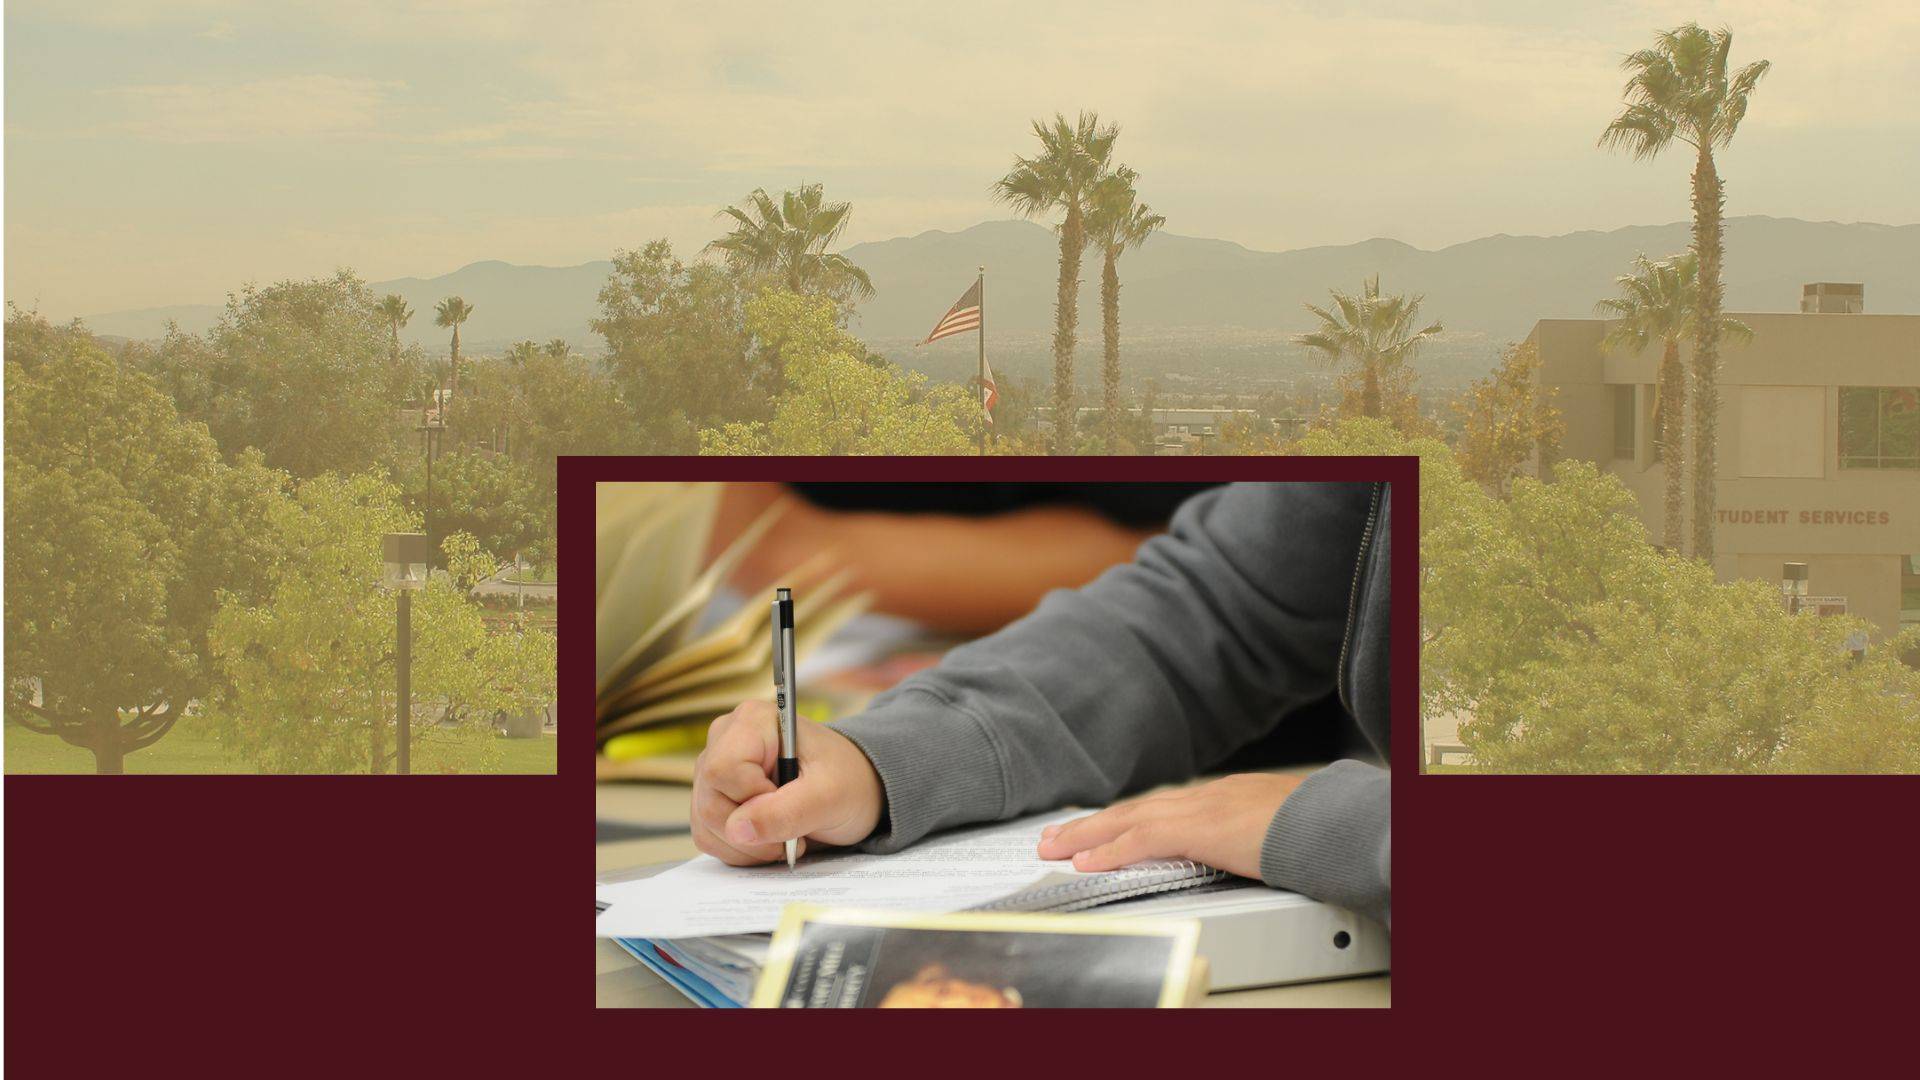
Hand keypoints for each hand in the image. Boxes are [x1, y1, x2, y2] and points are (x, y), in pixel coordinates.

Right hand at [690, 699, 884, 865]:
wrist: (853, 789)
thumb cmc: (848, 780)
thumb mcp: (830, 796)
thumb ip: (786, 811)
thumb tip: (737, 829)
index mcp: (753, 721)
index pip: (723, 770)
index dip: (753, 798)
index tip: (790, 801)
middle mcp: (725, 739)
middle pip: (710, 801)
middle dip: (753, 832)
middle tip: (793, 832)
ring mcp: (715, 770)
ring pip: (705, 824)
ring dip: (747, 846)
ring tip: (785, 836)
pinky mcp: (714, 797)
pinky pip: (707, 836)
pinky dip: (739, 851)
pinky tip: (769, 841)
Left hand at [1035, 773, 1303, 878]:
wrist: (1327, 818)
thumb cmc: (1310, 824)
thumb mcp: (1269, 825)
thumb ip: (1246, 833)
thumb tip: (1241, 845)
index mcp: (1218, 795)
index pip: (1157, 807)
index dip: (1121, 820)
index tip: (1095, 828)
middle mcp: (1202, 797)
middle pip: (1132, 809)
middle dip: (1090, 825)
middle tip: (1052, 836)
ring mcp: (1197, 810)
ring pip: (1126, 821)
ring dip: (1086, 836)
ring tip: (1053, 848)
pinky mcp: (1196, 829)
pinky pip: (1141, 841)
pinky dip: (1110, 851)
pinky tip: (1085, 862)